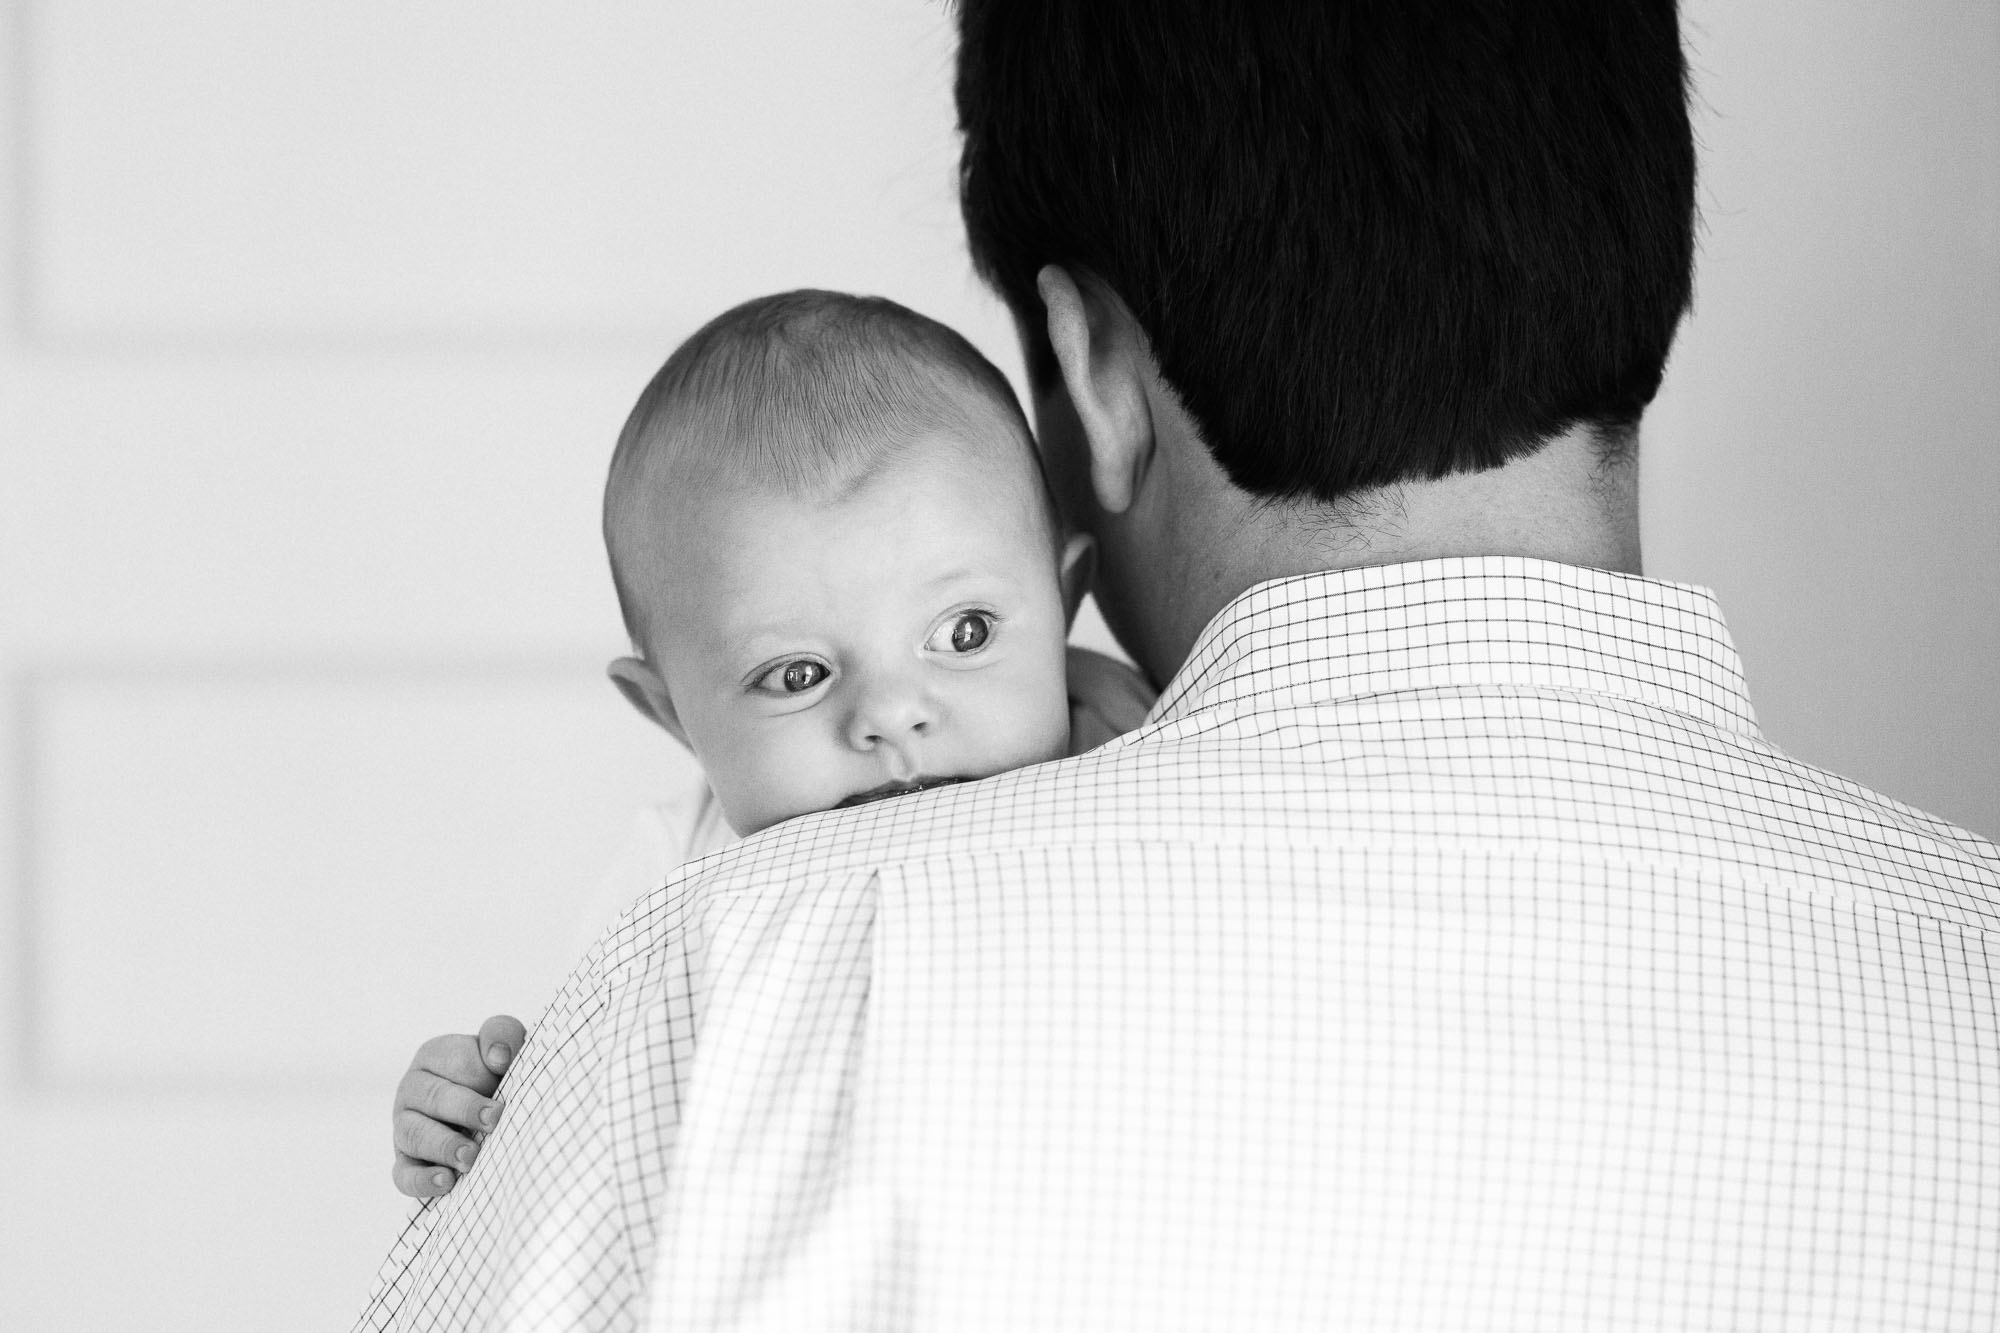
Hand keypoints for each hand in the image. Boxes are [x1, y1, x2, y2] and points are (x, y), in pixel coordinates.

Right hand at [390, 1013, 525, 1197]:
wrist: (485, 1113)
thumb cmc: (495, 1074)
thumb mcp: (501, 1047)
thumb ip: (502, 1034)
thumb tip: (499, 1056)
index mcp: (434, 1056)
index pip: (455, 1060)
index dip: (480, 1073)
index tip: (504, 1080)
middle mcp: (413, 1089)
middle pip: (433, 1097)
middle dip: (465, 1109)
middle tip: (494, 1120)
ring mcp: (404, 1127)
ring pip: (414, 1135)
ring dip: (444, 1146)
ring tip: (471, 1158)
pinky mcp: (405, 1162)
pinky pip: (404, 1175)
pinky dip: (422, 1180)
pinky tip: (446, 1182)